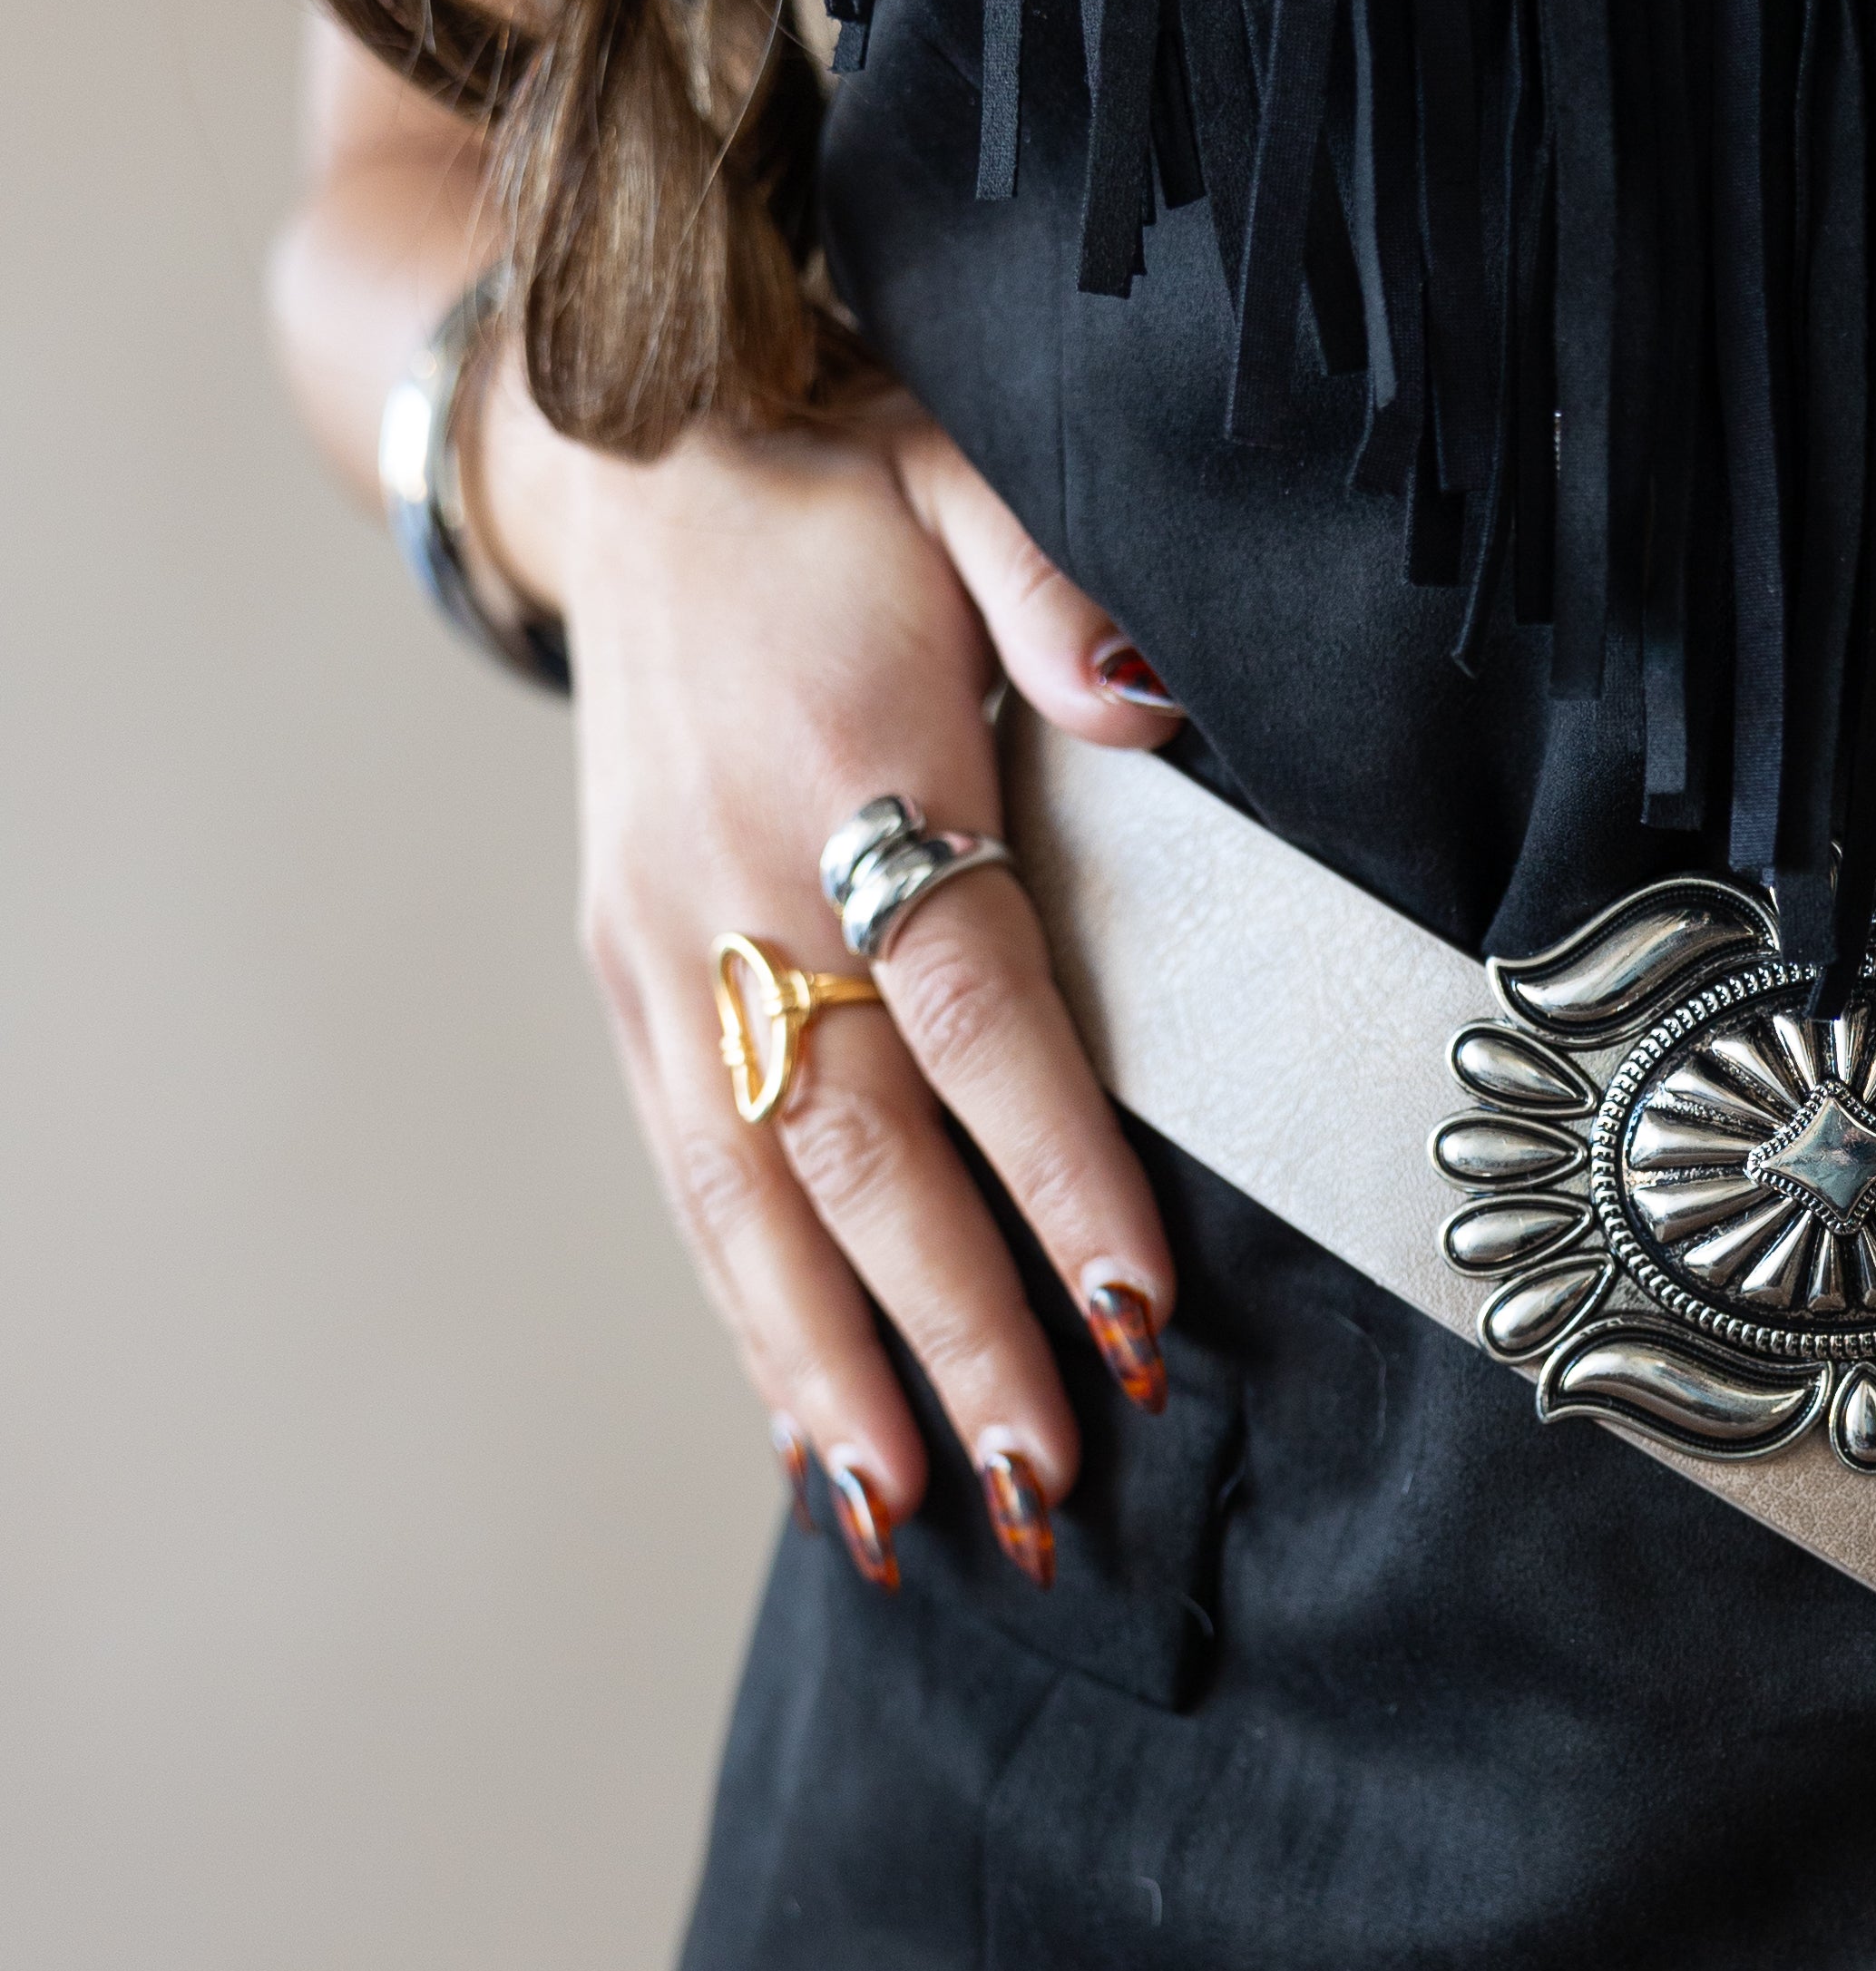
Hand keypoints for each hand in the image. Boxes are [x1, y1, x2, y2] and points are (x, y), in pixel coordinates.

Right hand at [476, 360, 1185, 1587]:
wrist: (624, 453)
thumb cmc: (839, 483)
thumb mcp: (963, 473)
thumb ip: (1062, 591)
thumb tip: (1156, 710)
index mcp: (842, 774)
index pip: (970, 1005)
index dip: (1053, 1164)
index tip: (1135, 1308)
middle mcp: (733, 889)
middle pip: (857, 1148)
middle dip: (953, 1329)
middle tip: (1047, 1477)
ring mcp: (662, 951)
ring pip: (750, 1201)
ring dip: (832, 1370)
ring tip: (907, 1517)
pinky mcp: (625, 982)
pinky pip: (692, 1183)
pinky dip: (750, 1320)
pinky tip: (807, 1437)